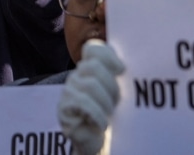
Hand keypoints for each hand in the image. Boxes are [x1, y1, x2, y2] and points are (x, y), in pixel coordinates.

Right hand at [58, 39, 124, 154]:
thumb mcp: (118, 94)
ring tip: (109, 116)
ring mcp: (68, 91)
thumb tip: (130, 66)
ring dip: (106, 104)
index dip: (108, 56)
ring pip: (90, 85)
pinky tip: (102, 125)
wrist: (97, 143)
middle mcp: (76, 76)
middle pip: (94, 66)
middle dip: (112, 86)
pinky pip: (83, 102)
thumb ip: (120, 77)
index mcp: (90, 69)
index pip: (93, 49)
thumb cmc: (111, 118)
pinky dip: (97, 115)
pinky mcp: (63, 108)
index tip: (122, 70)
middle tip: (117, 103)